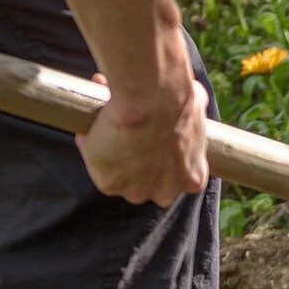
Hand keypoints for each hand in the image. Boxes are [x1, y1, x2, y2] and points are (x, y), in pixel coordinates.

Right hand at [77, 76, 210, 206]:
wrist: (149, 100)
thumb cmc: (177, 99)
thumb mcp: (196, 105)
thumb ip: (192, 113)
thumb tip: (191, 96)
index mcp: (192, 179)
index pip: (178, 177)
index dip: (165, 159)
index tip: (154, 140)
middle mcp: (166, 192)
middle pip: (150, 185)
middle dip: (141, 165)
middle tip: (128, 136)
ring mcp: (138, 191)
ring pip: (123, 180)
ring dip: (114, 159)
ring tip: (107, 130)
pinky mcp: (111, 185)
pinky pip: (97, 167)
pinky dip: (91, 149)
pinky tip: (92, 129)